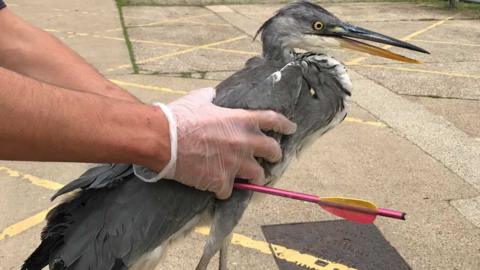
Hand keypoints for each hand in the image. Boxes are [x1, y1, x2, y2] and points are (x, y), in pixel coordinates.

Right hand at [164, 88, 295, 198]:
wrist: (164, 140)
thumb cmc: (180, 117)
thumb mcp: (198, 99)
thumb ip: (210, 97)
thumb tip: (212, 94)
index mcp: (241, 120)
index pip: (273, 120)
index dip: (285, 125)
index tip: (291, 129)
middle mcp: (244, 142)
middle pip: (273, 151)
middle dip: (276, 155)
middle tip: (273, 158)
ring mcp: (235, 163)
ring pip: (258, 176)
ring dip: (256, 177)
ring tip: (252, 179)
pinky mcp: (222, 181)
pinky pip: (229, 190)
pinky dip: (224, 190)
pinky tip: (218, 188)